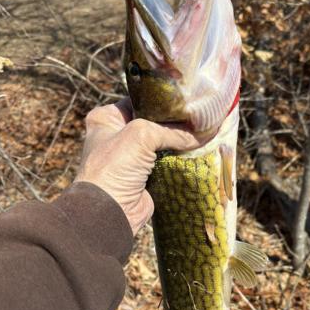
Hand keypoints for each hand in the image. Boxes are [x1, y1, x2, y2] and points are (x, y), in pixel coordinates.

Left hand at [75, 97, 206, 235]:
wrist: (111, 211)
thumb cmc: (115, 166)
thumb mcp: (141, 135)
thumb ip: (170, 130)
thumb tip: (200, 134)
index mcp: (107, 119)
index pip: (139, 101)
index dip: (161, 101)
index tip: (185, 99)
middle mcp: (118, 136)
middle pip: (152, 123)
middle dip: (173, 123)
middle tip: (198, 117)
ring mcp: (132, 158)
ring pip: (162, 144)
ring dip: (179, 142)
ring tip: (203, 132)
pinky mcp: (146, 177)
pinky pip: (167, 163)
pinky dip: (180, 160)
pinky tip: (198, 152)